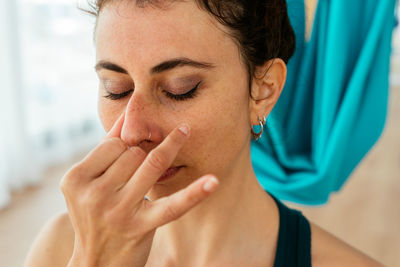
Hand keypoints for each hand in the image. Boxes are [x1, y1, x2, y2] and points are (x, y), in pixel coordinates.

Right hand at [60, 112, 218, 266]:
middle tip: (141, 169)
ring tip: (183, 133)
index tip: (132, 152)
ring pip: (152, 163)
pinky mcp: (141, 226)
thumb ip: (106, 146)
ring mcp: (118, 211)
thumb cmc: (95, 213)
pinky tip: (213, 181)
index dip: (127, 144)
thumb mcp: (88, 182)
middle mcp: (94, 195)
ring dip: (167, 150)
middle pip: (133, 152)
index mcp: (75, 179)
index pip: (113, 143)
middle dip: (143, 153)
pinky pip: (172, 204)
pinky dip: (195, 192)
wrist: (96, 262)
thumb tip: (127, 112)